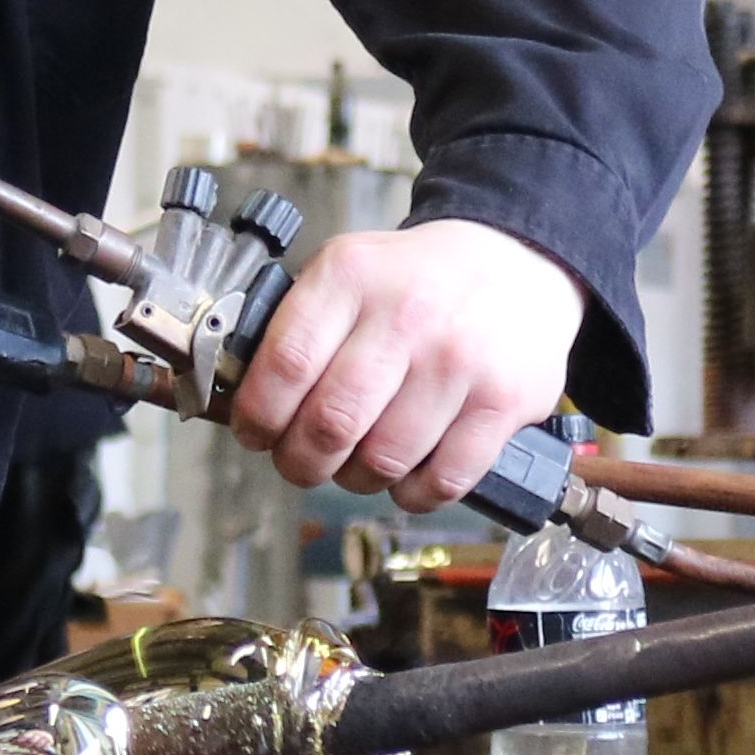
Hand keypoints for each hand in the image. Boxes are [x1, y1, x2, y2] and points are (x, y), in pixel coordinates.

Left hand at [230, 218, 582, 505]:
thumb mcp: (345, 272)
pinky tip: (403, 475)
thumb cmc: (413, 282)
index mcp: (351, 276)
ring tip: (356, 463)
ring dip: (355, 479)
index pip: (284, 366)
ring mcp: (460, 360)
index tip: (254, 433)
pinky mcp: (505, 401)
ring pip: (382, 461)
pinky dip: (410, 494)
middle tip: (301, 462)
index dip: (257, 417)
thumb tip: (239, 404)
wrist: (514, 260)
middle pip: (330, 424)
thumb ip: (295, 329)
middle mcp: (408, 315)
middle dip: (301, 461)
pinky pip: (441, 481)